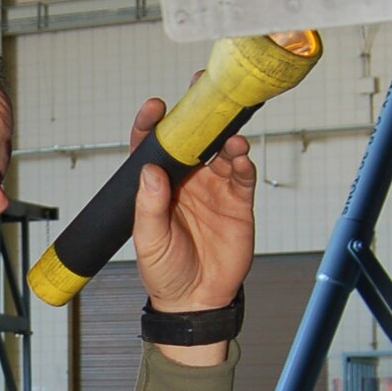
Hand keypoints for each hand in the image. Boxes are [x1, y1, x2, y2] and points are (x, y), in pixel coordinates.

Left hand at [128, 87, 256, 314]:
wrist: (196, 301)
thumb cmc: (165, 272)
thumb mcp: (149, 241)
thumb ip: (148, 206)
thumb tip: (151, 170)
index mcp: (158, 185)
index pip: (153, 145)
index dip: (153, 124)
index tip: (156, 108)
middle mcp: (187, 180)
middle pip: (192, 137)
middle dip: (198, 112)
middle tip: (202, 89)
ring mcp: (213, 188)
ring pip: (221, 151)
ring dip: (226, 138)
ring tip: (229, 137)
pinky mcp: (237, 201)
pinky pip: (242, 175)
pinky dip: (243, 162)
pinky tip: (241, 158)